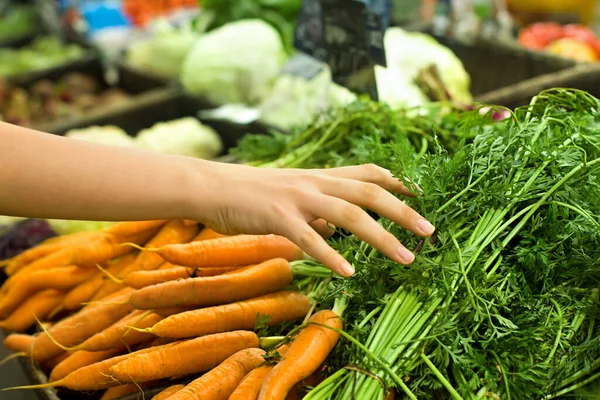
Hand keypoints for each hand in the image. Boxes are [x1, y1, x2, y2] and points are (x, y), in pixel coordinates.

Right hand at [197, 163, 434, 276]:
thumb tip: (340, 229)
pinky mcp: (278, 217)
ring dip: (381, 237)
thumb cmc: (253, 194)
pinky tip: (349, 273)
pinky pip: (310, 239)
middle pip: (370, 193)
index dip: (399, 183)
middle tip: (430, 232)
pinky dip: (332, 256)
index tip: (424, 196)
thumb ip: (320, 209)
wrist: (213, 187)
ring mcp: (299, 198)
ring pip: (350, 215)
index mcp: (321, 176)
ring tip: (406, 258)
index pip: (369, 173)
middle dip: (404, 212)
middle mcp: (316, 182)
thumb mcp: (293, 196)